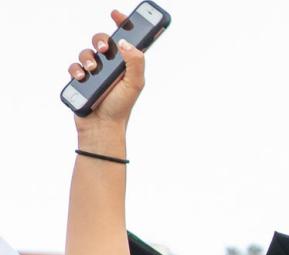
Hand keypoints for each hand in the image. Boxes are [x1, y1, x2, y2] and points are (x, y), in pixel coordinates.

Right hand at [69, 11, 144, 136]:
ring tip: (93, 71)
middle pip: (102, 41)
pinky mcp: (80, 79)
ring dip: (89, 59)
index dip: (122, 25)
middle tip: (103, 49)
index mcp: (127, 63)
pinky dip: (76, 70)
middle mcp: (111, 65)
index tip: (118, 15)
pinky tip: (82, 78)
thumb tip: (125, 43)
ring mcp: (94, 71)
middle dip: (101, 41)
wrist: (102, 126)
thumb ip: (135, 62)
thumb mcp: (135, 83)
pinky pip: (74, 66)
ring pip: (86, 53)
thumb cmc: (121, 106)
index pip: (125, 39)